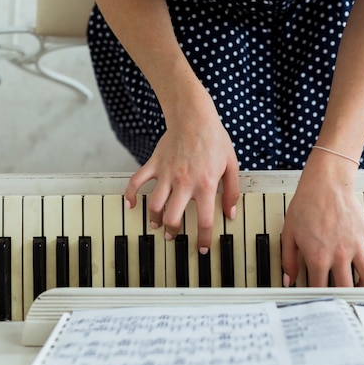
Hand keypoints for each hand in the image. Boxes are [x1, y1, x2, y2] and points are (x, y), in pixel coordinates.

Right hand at [125, 87, 239, 252]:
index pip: (203, 221)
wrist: (194, 115)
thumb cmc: (214, 139)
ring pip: (155, 205)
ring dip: (154, 219)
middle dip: (173, 232)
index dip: (202, 239)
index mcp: (206, 185)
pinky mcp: (154, 164)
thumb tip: (230, 213)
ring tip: (158, 224)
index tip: (201, 248)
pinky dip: (131, 195)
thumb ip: (232, 191)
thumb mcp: (231, 165)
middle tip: (174, 236)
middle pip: (174, 218)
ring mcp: (167, 174)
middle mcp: (185, 183)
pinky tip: (131, 205)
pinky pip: (136, 182)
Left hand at [281, 152, 363, 286]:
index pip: (320, 288)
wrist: (324, 184)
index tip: (316, 297)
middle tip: (339, 295)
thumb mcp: (289, 235)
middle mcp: (339, 255)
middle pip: (346, 287)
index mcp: (318, 258)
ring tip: (359, 284)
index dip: (317, 296)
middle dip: (342, 295)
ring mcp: (356, 245)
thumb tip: (288, 279)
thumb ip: (289, 260)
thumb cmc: (306, 206)